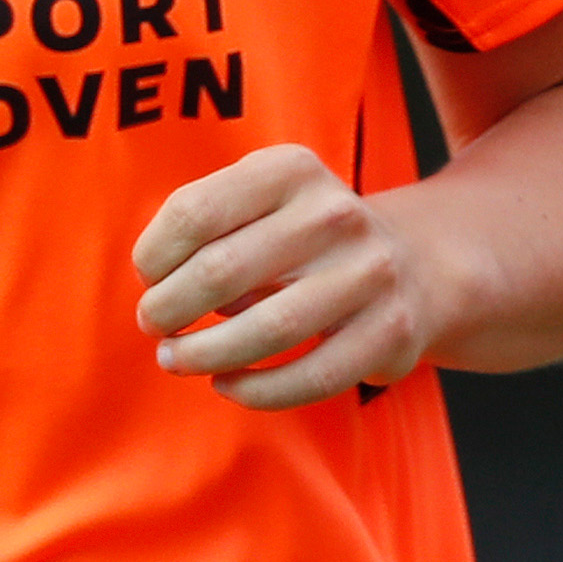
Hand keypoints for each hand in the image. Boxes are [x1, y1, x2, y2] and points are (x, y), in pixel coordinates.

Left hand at [132, 148, 445, 410]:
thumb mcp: (264, 203)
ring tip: (175, 359)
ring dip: (203, 354)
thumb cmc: (306, 241)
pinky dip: (256, 391)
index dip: (154, 255)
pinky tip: (227, 385)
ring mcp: (369, 273)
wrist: (413, 265)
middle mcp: (336, 214)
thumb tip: (157, 289)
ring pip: (267, 329)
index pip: (195, 211)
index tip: (149, 278)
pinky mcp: (390, 331)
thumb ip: (210, 230)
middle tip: (154, 325)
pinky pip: (311, 376)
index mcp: (293, 170)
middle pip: (221, 270)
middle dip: (168, 308)